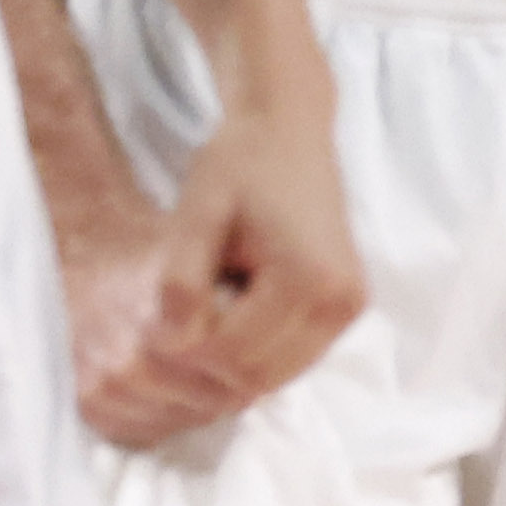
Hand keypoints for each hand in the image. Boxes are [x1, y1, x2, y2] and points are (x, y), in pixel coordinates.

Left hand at [73, 97, 364, 448]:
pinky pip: (289, 359)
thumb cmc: (239, 164)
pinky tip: (232, 308)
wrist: (287, 128)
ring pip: (272, 377)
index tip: (157, 316)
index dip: (184, 349)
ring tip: (206, 307)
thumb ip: (180, 284)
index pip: (232, 355)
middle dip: (207, 361)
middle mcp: (342, 303)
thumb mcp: (196, 217)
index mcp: (311, 279)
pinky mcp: (345, 308)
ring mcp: (348, 308)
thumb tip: (170, 345)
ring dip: (229, 360)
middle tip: (177, 316)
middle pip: (255, 377)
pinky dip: (252, 350)